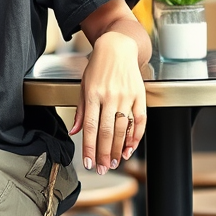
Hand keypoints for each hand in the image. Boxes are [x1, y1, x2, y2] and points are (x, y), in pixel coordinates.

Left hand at [70, 31, 147, 173]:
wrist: (118, 47)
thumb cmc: (98, 67)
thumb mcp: (84, 86)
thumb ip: (81, 111)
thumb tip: (75, 132)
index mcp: (93, 94)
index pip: (90, 127)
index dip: (90, 148)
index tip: (88, 162)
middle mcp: (110, 96)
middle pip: (107, 131)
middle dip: (104, 154)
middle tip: (102, 168)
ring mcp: (127, 96)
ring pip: (123, 129)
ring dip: (118, 148)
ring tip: (114, 162)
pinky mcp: (140, 95)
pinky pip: (140, 120)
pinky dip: (136, 136)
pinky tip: (129, 148)